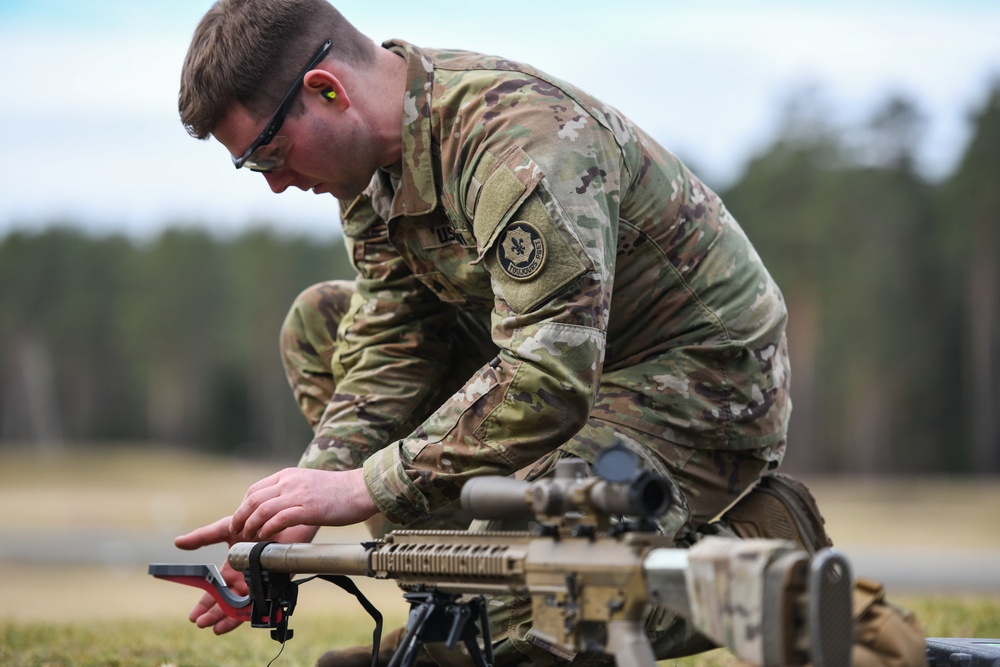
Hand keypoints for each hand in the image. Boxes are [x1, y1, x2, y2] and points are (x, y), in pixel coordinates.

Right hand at [175, 517, 318, 633]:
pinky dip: (247, 614)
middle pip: (225, 603)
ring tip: (214, 626)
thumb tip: (177, 542)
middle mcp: (243, 580)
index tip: (193, 616)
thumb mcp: (225, 529)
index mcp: (231, 571)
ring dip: (226, 618)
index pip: (214, 592)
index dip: (203, 605)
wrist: (278, 518)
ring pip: (240, 607)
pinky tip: (238, 620)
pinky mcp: (272, 584)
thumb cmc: (254, 523)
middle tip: (200, 623)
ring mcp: (257, 584)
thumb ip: (203, 537)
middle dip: (212, 614)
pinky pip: (259, 603)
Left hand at [230, 467, 377, 540]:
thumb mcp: (309, 484)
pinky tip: (266, 537)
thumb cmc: (339, 491)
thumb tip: (278, 508)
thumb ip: (292, 491)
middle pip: (253, 499)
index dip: (243, 507)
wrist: (361, 489)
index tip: (241, 521)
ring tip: (248, 538)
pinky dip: (268, 529)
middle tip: (237, 532)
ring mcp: (298, 494)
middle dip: (240, 518)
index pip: (255, 489)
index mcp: (288, 475)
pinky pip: (279, 519)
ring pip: (262, 509)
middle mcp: (290, 482)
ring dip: (250, 526)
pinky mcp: (308, 509)